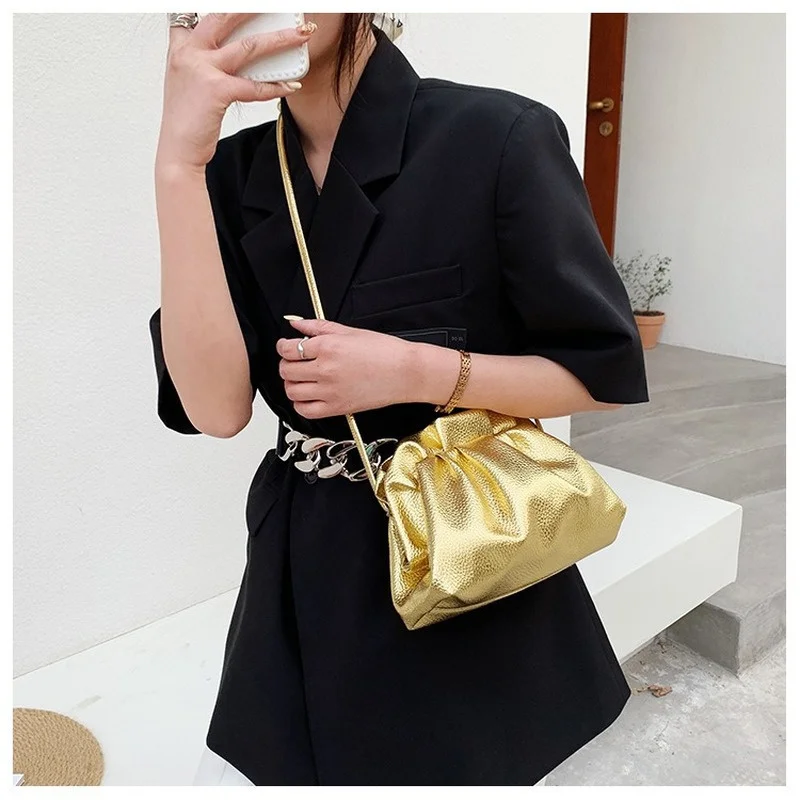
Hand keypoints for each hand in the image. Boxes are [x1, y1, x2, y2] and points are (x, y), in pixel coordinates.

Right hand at [156, 13, 316, 172]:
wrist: (178, 150)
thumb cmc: (187, 119)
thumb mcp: (188, 80)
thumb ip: (203, 60)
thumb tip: (236, 52)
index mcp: (181, 47)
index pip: (196, 15)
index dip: (219, 7)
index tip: (238, 4)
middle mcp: (189, 52)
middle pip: (225, 17)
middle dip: (253, 7)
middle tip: (278, 5)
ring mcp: (201, 69)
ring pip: (248, 47)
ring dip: (280, 39)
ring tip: (302, 35)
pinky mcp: (216, 91)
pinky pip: (253, 86)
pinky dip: (275, 87)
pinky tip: (292, 85)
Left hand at [276, 318, 420, 418]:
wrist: (406, 372)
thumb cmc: (385, 351)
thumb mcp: (349, 331)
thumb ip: (318, 327)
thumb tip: (296, 323)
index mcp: (327, 347)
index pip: (288, 348)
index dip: (282, 347)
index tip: (286, 347)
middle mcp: (325, 370)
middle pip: (286, 370)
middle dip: (286, 364)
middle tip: (294, 362)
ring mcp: (330, 391)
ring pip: (291, 391)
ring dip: (291, 384)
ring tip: (300, 379)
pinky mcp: (337, 408)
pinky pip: (305, 411)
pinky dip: (300, 404)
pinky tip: (308, 396)